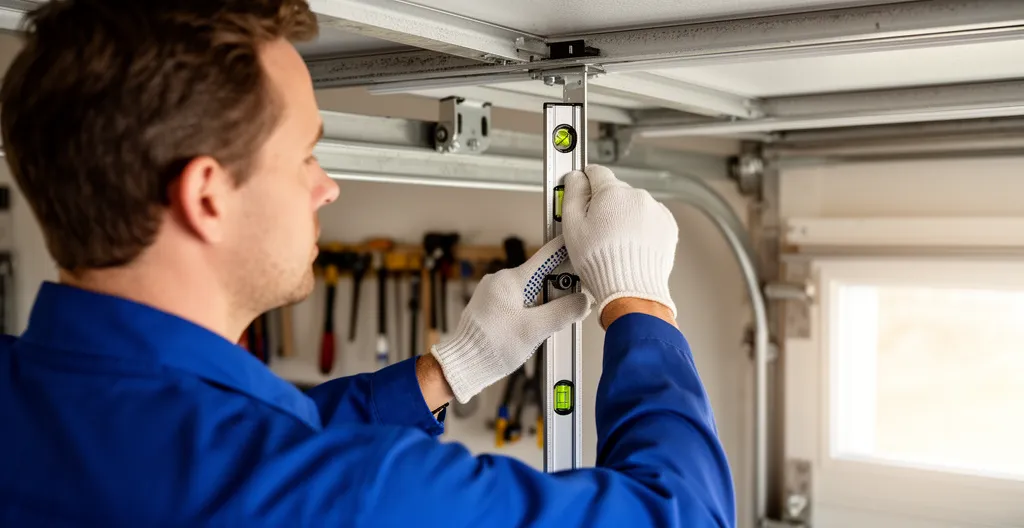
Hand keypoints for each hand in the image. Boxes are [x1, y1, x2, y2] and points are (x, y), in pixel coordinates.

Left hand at [431, 236, 590, 402]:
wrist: (464, 363)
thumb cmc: (493, 345)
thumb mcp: (535, 329)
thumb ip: (563, 312)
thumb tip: (584, 300)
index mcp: (510, 279)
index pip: (546, 256)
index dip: (568, 252)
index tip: (584, 249)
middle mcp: (500, 280)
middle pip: (540, 276)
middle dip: (559, 289)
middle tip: (573, 304)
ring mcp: (493, 293)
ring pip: (530, 291)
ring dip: (545, 304)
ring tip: (550, 323)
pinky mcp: (491, 306)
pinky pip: (518, 301)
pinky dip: (531, 310)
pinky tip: (534, 327)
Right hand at [562, 164, 678, 319]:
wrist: (631, 289)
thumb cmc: (601, 262)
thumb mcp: (572, 226)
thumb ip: (572, 194)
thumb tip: (575, 178)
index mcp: (612, 192)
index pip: (596, 172)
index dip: (585, 181)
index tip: (582, 189)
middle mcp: (637, 196)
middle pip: (615, 191)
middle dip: (604, 205)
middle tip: (594, 230)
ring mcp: (655, 211)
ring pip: (633, 206)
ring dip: (624, 217)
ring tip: (613, 243)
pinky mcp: (667, 227)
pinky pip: (650, 219)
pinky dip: (640, 229)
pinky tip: (629, 245)